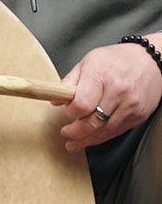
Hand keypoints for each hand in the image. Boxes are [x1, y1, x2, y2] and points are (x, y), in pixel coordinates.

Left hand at [57, 35, 161, 151]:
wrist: (148, 61)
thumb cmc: (115, 59)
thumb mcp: (87, 62)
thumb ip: (70, 81)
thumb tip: (55, 99)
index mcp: (100, 75)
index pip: (82, 104)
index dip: (71, 112)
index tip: (67, 111)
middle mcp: (117, 92)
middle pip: (93, 122)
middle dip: (76, 132)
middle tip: (66, 134)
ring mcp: (130, 106)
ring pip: (105, 131)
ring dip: (87, 140)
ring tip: (74, 143)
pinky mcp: (138, 116)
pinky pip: (117, 132)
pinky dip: (102, 137)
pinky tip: (92, 138)